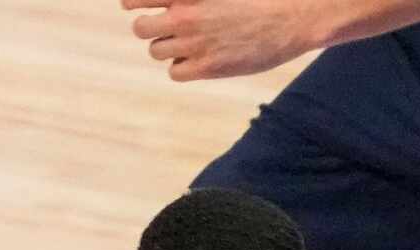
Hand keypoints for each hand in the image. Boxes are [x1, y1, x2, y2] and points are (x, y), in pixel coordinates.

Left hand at [121, 0, 317, 80]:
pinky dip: (181, 66)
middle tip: (162, 28)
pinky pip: (174, 72)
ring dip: (165, 48)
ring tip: (186, 43)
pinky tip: (197, 58)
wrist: (289, 17)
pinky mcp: (207, 67)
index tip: (130, 5)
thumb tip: (171, 5)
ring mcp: (195, 43)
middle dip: (148, 28)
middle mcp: (185, 15)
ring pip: (156, 51)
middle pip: (140, 29)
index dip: (131, 2)